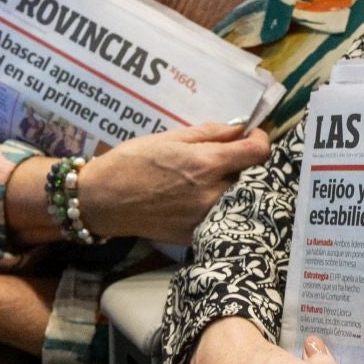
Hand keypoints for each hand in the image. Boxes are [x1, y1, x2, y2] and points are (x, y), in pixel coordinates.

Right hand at [76, 122, 270, 243]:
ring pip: (235, 197)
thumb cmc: (132, 162)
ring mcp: (205, 218)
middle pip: (249, 176)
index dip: (259, 140)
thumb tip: (240, 128)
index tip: (250, 136)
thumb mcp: (170, 138)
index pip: (258, 153)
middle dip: (240, 163)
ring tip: (205, 178)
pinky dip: (215, 204)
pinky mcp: (196, 235)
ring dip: (229, 185)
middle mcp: (212, 194)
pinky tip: (194, 197)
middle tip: (220, 157)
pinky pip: (218, 216)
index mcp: (207, 164)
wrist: (104, 200)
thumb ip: (210, 133)